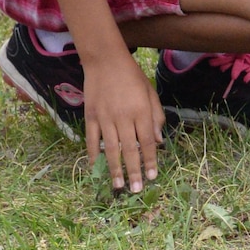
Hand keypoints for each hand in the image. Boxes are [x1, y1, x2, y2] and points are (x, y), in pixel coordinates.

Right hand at [83, 52, 163, 194]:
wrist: (105, 60)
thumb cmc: (132, 76)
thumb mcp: (150, 93)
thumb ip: (156, 117)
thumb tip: (159, 142)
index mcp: (142, 111)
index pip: (148, 142)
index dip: (150, 161)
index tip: (152, 176)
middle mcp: (124, 117)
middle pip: (131, 150)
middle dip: (134, 172)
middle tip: (136, 190)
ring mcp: (105, 118)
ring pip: (111, 149)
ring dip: (115, 169)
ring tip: (118, 186)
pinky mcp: (91, 116)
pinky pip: (93, 140)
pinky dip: (94, 155)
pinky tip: (96, 168)